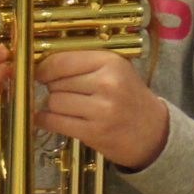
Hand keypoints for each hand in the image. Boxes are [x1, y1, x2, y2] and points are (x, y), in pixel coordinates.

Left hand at [32, 50, 168, 169]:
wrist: (153, 132)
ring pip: (54, 102)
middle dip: (53, 88)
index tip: (39, 73)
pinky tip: (48, 119)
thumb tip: (40, 64)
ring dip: (53, 106)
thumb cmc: (128, 98)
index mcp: (110, 62)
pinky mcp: (94, 132)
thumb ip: (83, 63)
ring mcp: (101, 109)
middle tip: (64, 93)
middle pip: (56, 82)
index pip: (62, 60)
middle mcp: (107, 83)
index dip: (44, 68)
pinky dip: (46, 120)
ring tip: (66, 107)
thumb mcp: (115, 70)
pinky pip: (55, 122)